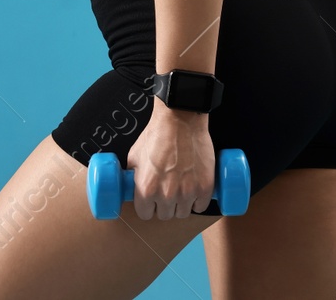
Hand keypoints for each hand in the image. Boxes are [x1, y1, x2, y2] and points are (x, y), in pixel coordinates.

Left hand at [125, 101, 214, 219]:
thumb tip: (130, 186)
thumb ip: (133, 176)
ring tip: (181, 188)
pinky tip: (194, 189)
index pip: (145, 214)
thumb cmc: (157, 134)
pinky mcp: (205, 187)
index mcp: (146, 190)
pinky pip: (200, 206)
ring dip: (182, 204)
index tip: (151, 201)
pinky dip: (198, 200)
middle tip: (167, 191)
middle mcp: (166, 195)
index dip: (147, 206)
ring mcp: (187, 193)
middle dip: (165, 205)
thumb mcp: (134, 156)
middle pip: (165, 215)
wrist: (180, 120)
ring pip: (183, 213)